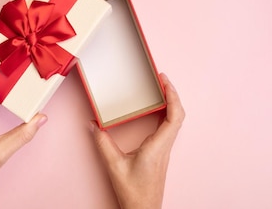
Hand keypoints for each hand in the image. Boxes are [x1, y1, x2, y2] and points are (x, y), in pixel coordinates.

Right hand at [91, 73, 184, 208]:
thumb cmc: (134, 192)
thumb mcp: (114, 166)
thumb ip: (103, 143)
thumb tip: (93, 125)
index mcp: (158, 145)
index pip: (174, 116)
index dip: (173, 96)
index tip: (165, 81)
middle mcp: (165, 145)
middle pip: (178, 115)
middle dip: (173, 94)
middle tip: (162, 79)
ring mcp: (165, 149)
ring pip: (176, 121)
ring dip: (171, 103)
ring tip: (161, 90)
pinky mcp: (161, 152)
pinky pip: (169, 128)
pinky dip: (166, 114)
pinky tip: (157, 110)